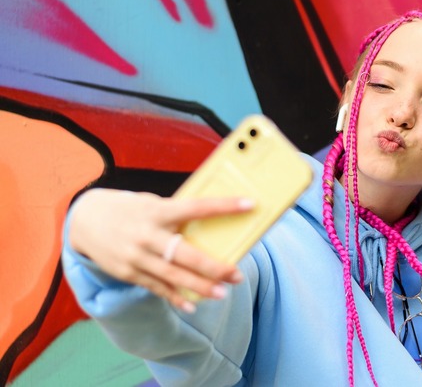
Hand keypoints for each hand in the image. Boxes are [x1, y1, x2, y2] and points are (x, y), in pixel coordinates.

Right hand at [67, 188, 253, 311]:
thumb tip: (210, 224)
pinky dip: (174, 297)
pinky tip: (191, 305)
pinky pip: (156, 288)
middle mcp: (146, 235)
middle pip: (186, 255)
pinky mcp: (128, 273)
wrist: (84, 220)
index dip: (224, 207)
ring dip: (199, 287)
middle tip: (237, 275)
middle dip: (214, 267)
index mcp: (157, 211)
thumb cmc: (128, 208)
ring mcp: (136, 257)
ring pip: (173, 276)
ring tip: (222, 293)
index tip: (250, 204)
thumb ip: (175, 214)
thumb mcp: (151, 203)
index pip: (197, 208)